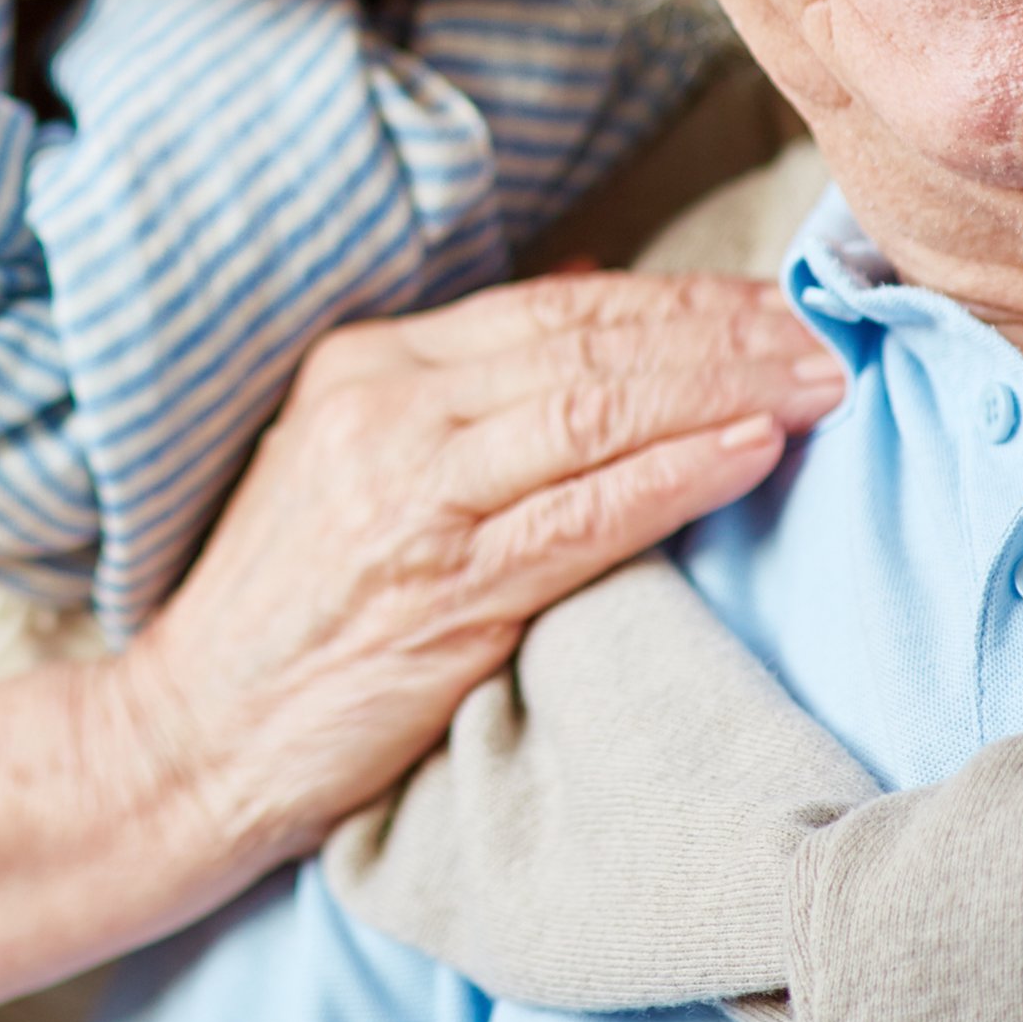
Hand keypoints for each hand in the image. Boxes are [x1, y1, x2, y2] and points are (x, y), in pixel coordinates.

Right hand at [94, 271, 843, 869]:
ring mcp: (412, 497)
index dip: (675, 298)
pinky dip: (679, 474)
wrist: (195, 737)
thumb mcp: (351, 460)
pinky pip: (587, 513)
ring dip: (727, 389)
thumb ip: (465, 384)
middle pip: (589, 344)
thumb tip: (587, 284)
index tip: (771, 304)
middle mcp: (387, 411)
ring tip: (819, 383)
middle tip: (828, 332)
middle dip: (723, 331)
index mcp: (365, 366)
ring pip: (600, 410)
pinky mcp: (445, 589)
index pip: (553, 308)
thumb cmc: (291, 611)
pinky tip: (754, 452)